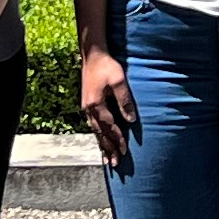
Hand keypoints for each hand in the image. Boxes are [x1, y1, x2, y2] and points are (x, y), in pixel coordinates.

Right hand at [80, 47, 137, 168]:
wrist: (92, 54)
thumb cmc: (107, 65)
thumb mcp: (119, 80)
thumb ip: (124, 100)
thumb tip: (131, 119)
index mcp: (96, 105)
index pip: (110, 127)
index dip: (117, 140)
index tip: (124, 151)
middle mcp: (89, 109)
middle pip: (100, 134)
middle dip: (108, 149)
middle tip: (114, 164)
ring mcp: (86, 107)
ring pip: (95, 131)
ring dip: (102, 145)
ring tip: (106, 158)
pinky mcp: (87, 104)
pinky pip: (92, 125)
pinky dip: (97, 135)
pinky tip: (100, 140)